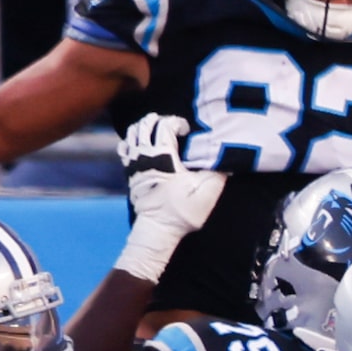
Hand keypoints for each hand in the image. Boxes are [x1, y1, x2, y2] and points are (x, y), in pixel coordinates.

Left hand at [115, 115, 226, 283]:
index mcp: (163, 157)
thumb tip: (226, 159)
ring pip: (133, 133)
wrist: (157, 230)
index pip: (164, 125)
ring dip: (144, 127)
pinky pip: (124, 148)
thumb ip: (217, 173)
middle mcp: (145, 156)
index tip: (186, 130)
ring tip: (157, 129)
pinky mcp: (129, 173)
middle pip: (145, 124)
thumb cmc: (181, 213)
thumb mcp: (205, 194)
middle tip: (172, 125)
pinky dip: (131, 140)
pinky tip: (141, 143)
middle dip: (159, 119)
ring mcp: (134, 164)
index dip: (176, 121)